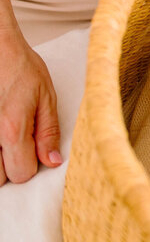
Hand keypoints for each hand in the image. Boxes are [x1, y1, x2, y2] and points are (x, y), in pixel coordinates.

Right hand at [0, 28, 61, 184]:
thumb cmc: (20, 67)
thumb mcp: (46, 97)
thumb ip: (48, 132)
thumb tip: (51, 161)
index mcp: (12, 130)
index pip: (21, 174)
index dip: (31, 166)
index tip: (33, 150)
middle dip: (9, 167)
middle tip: (16, 144)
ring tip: (5, 139)